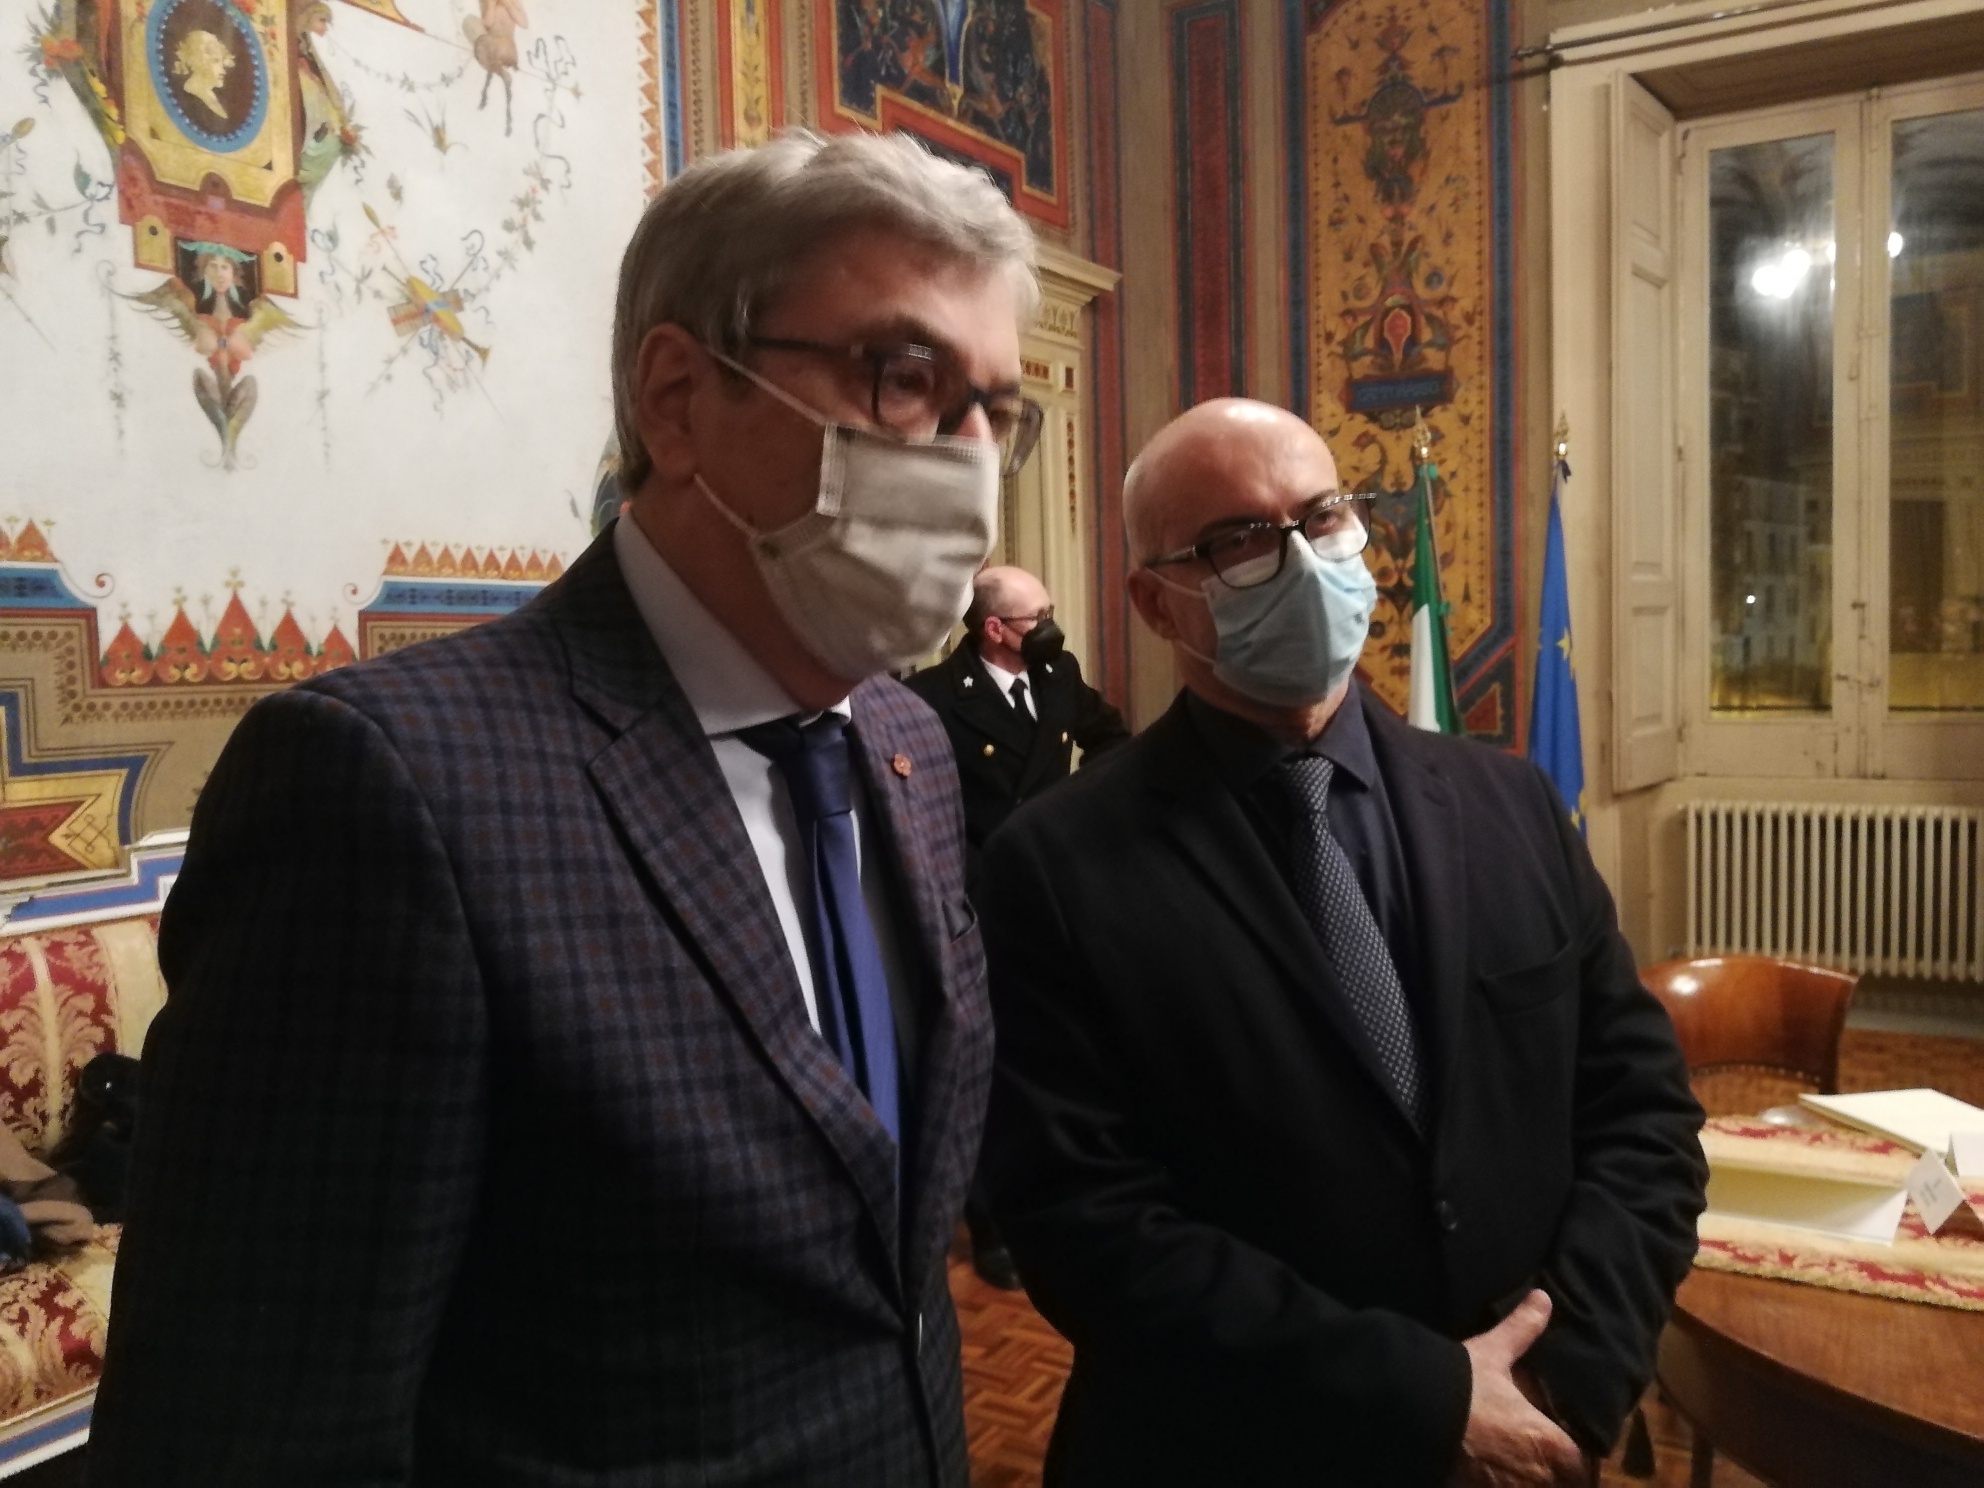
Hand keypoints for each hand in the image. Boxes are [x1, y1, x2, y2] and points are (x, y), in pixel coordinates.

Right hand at [1451, 1290, 1585, 1486]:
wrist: (1412, 1412)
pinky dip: (1495, 1482)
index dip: (1574, 1455)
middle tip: (1533, 1452)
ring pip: (1527, 1487)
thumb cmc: (1462, 1385)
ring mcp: (1505, 1487)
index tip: (1565, 1445)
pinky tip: (1484, 1471)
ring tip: (1509, 1463)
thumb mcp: (1493, 1354)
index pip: (1581, 1463)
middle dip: (1548, 1470)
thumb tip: (1544, 1297)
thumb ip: (1522, 1330)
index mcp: (1548, 1441)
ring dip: (1521, 1477)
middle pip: (1557, 1482)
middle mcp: (1534, 1474)